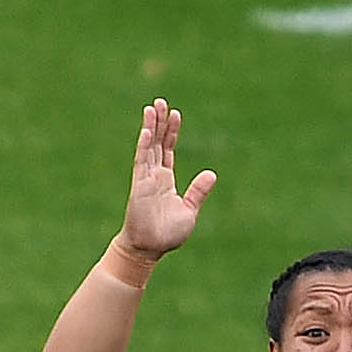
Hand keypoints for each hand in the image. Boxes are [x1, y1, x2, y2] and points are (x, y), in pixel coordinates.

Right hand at [120, 99, 213, 262]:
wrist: (150, 249)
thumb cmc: (167, 234)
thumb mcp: (190, 210)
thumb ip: (198, 191)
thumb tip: (211, 174)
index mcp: (166, 180)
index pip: (167, 150)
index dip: (171, 132)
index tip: (174, 114)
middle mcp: (154, 176)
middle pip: (156, 142)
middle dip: (159, 122)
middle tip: (160, 102)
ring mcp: (145, 179)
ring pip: (148, 147)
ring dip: (150, 127)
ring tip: (152, 107)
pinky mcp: (139, 185)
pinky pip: (141, 162)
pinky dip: (144, 146)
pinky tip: (146, 131)